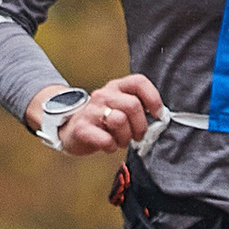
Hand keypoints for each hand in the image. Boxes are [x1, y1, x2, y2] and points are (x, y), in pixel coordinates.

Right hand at [35, 76, 164, 156]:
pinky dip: (111, 146)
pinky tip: (108, 146)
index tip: (157, 115)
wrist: (69, 129)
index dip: (153, 99)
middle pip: (132, 105)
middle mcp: (104, 95)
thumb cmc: (101, 121)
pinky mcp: (82, 128)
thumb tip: (160, 119)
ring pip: (119, 121)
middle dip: (140, 126)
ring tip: (121, 141)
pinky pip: (105, 139)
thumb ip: (138, 108)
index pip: (139, 82)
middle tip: (137, 136)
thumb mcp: (119, 107)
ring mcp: (91, 111)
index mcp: (116, 87)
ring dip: (125, 137)